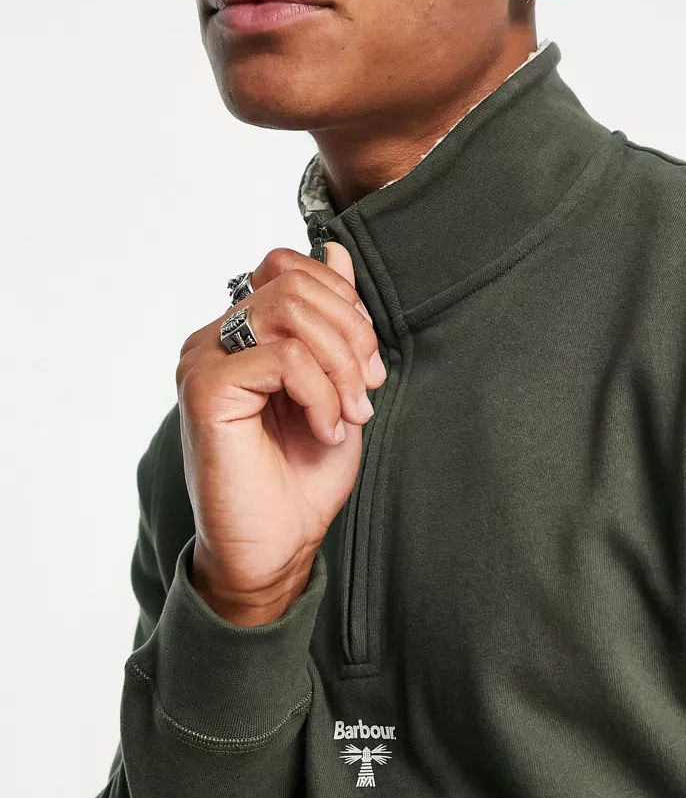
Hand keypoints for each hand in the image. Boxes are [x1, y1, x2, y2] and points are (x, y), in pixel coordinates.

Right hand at [174, 242, 386, 624]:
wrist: (275, 548)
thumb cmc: (302, 474)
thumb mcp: (338, 385)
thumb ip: (334, 320)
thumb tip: (335, 249)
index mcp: (243, 332)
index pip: (289, 267)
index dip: (342, 301)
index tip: (367, 363)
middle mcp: (215, 338)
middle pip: (294, 284)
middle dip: (350, 332)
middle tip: (368, 390)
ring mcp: (204, 360)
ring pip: (290, 312)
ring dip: (339, 364)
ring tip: (349, 414)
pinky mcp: (205, 389)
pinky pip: (281, 356)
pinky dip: (321, 393)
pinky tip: (326, 431)